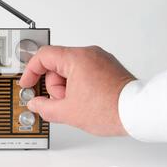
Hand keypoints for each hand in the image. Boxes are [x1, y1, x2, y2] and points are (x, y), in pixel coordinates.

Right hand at [19, 45, 135, 135]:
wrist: (138, 112)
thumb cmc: (111, 108)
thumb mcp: (68, 112)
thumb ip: (44, 107)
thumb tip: (35, 104)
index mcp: (77, 58)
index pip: (43, 56)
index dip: (31, 71)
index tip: (28, 83)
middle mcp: (89, 53)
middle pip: (56, 65)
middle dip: (55, 86)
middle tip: (63, 102)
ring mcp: (100, 59)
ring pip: (70, 70)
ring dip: (68, 87)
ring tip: (79, 103)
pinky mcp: (108, 67)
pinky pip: (84, 72)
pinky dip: (79, 85)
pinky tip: (86, 100)